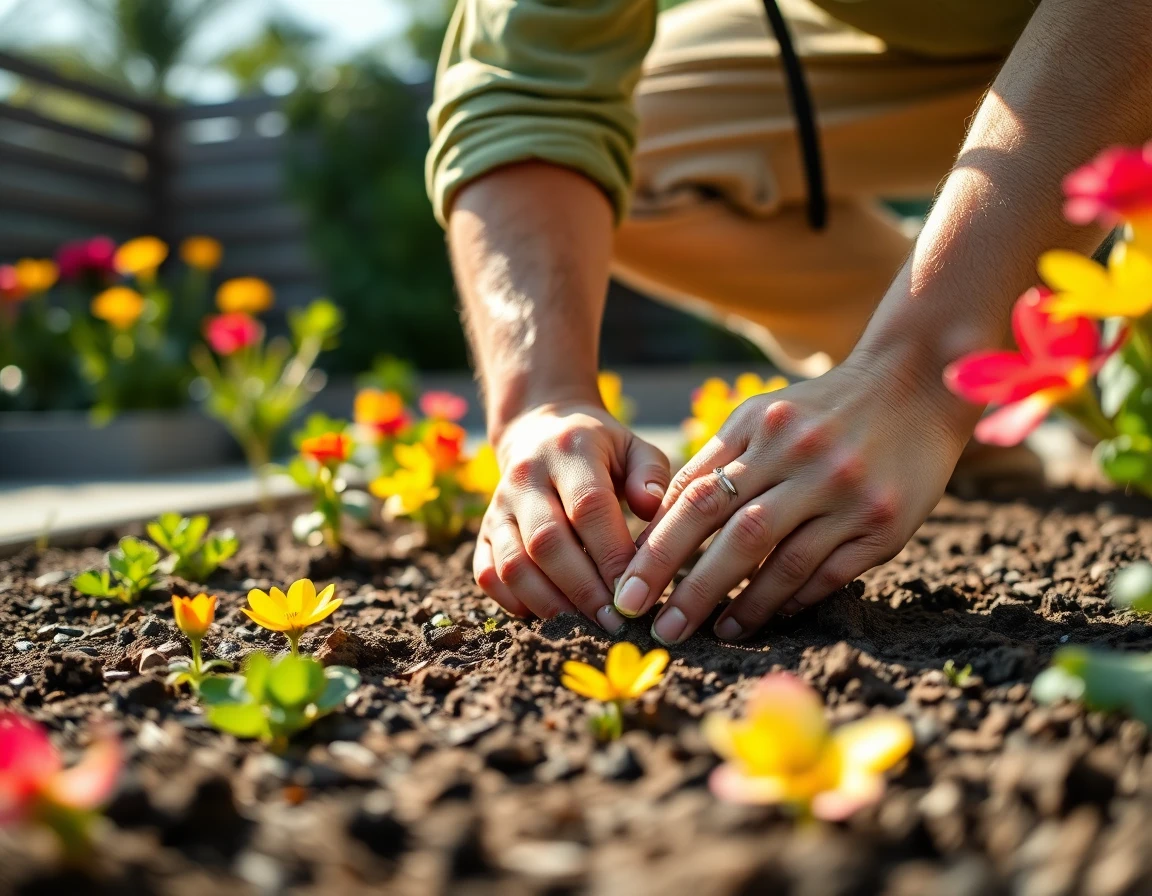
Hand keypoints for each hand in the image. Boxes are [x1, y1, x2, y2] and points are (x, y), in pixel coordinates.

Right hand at [474, 400, 670, 631]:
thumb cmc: (600, 448)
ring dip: (551, 603)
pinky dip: (514, 603)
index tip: (636, 590)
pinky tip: (549, 617)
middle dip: (584, 589)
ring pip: (514, 564)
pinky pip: (487, 574)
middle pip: (547, 542)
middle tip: (615, 620)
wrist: (538, 430)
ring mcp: (498, 507)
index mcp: (569, 450)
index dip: (612, 553)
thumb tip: (652, 507)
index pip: (588, 506)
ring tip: (587, 625)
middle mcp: (525, 477)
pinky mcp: (482, 531)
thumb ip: (651, 473)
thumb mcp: (632, 447)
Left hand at [612, 358, 970, 644]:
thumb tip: (658, 519)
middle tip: (657, 628)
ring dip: (740, 604)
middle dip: (688, 586)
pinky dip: (791, 598)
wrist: (915, 385)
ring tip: (708, 631)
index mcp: (763, 430)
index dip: (659, 548)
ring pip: (782, 562)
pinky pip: (829, 574)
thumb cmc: (820, 409)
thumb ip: (715, 461)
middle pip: (734, 534)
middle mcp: (805, 460)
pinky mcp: (885, 525)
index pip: (696, 496)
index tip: (630, 588)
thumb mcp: (763, 416)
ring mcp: (848, 494)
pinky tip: (763, 617)